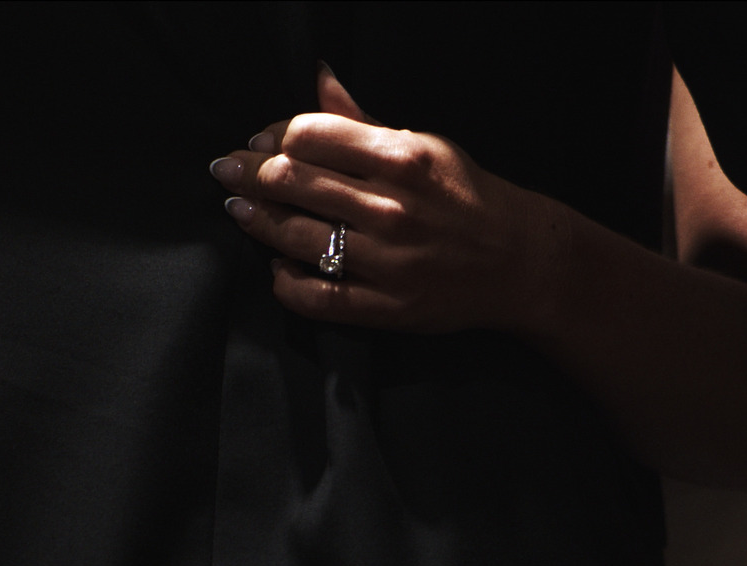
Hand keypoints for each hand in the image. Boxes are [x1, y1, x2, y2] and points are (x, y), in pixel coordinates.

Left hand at [209, 65, 564, 333]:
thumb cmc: (466, 197)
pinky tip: (277, 266)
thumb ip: (363, 121)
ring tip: (241, 210)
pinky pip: (316, 296)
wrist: (520, 261)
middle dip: (248, 173)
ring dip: (256, 220)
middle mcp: (391, 207)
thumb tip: (319, 78)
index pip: (310, 135)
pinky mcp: (387, 306)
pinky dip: (285, 282)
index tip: (257, 142)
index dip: (271, 136)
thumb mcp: (424, 146)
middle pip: (292, 181)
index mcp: (401, 158)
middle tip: (227, 171)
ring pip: (295, 237)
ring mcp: (388, 261)